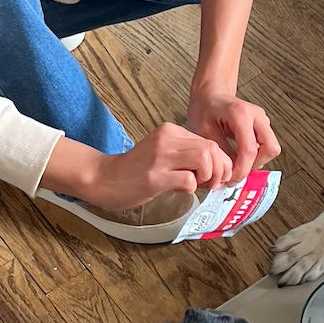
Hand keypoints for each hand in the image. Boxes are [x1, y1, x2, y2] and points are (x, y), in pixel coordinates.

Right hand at [39, 123, 231, 209]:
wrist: (103, 178)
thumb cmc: (135, 170)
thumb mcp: (163, 153)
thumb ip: (186, 156)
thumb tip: (217, 168)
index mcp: (171, 131)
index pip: (209, 141)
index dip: (220, 162)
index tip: (215, 176)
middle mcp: (167, 139)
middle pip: (211, 149)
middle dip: (219, 170)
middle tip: (211, 184)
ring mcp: (160, 158)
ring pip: (204, 160)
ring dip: (207, 177)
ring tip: (197, 186)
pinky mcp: (154, 177)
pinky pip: (188, 181)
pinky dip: (191, 189)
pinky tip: (178, 191)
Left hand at [186, 86, 280, 184]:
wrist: (210, 95)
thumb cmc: (205, 109)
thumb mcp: (204, 133)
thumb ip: (219, 154)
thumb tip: (228, 174)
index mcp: (241, 114)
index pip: (250, 150)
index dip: (242, 169)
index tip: (231, 179)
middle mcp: (257, 115)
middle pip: (270, 148)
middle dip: (255, 165)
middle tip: (238, 172)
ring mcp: (262, 120)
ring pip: (271, 148)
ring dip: (257, 161)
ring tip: (238, 165)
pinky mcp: (262, 125)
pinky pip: (266, 145)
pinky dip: (256, 155)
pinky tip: (240, 157)